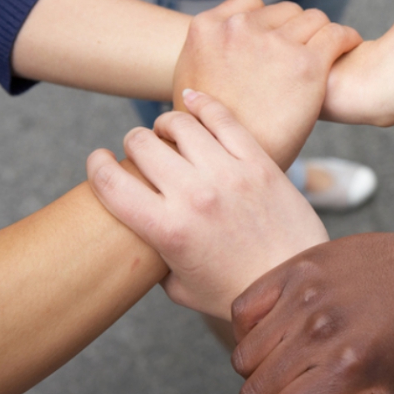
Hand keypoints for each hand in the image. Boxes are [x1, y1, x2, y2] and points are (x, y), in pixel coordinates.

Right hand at [86, 92, 328, 319]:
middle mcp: (194, 196)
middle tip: (142, 153)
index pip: (110, 182)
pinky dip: (201, 104)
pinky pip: (223, 118)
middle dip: (133, 145)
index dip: (97, 166)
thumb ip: (154, 259)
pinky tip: (192, 101)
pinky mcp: (259, 163)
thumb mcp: (180, 288)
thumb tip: (139, 238)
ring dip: (165, 125)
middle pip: (141, 145)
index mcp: (167, 230)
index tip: (100, 162)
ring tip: (168, 133)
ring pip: (180, 124)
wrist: (296, 283)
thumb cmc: (238, 292)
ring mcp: (229, 175)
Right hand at [173, 0, 361, 167]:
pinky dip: (346, 38)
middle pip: (285, 12)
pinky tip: (349, 46)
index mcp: (206, 29)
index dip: (270, 23)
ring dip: (321, 34)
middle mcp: (239, 29)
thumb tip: (224, 58)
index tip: (283, 39)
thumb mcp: (192, 89)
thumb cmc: (212, 139)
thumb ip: (209, 61)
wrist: (232, 166)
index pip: (252, 4)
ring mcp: (273, 44)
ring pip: (313, 19)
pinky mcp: (306, 64)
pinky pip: (336, 35)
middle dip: (297, 30)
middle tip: (308, 52)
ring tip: (331, 50)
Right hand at [230, 201, 393, 393]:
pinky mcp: (300, 267)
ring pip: (244, 354)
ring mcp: (307, 296)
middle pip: (255, 391)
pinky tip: (267, 336)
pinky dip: (248, 329)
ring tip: (277, 372)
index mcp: (350, 368)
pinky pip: (245, 308)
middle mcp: (322, 331)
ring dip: (255, 372)